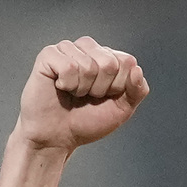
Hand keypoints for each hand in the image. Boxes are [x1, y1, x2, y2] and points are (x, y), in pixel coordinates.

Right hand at [15, 36, 149, 150]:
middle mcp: (89, 49)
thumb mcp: (122, 109)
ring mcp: (68, 49)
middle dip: (100, 89)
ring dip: (82, 89)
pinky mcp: (49, 55)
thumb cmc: (86, 122)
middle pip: (109, 63)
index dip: (118, 86)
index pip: (127, 62)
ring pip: (89, 66)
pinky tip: (60, 87)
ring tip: (73, 93)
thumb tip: (136, 69)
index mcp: (108, 57)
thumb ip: (137, 90)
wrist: (57, 137)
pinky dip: (67, 84)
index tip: (105, 97)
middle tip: (87, 97)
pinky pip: (68, 66)